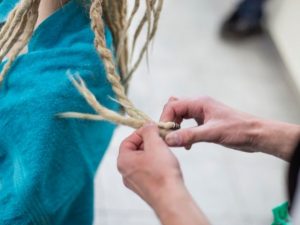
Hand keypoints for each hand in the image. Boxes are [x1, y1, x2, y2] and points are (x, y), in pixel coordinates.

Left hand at [117, 123, 182, 207]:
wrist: (171, 198)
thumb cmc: (161, 172)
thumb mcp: (155, 144)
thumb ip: (149, 131)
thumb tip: (147, 125)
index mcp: (123, 161)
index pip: (128, 140)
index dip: (141, 133)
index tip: (153, 130)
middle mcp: (125, 172)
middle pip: (135, 150)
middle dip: (148, 143)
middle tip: (161, 140)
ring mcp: (134, 182)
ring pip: (142, 161)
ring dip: (153, 153)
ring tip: (165, 152)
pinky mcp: (144, 189)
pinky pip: (147, 172)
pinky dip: (155, 165)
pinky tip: (166, 165)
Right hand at [160, 96, 299, 160]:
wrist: (255, 135)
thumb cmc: (238, 130)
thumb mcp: (212, 133)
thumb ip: (190, 135)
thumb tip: (169, 139)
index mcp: (199, 103)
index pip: (173, 106)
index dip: (165, 118)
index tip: (164, 134)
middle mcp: (198, 105)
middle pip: (174, 108)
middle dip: (169, 122)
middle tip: (168, 137)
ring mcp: (202, 113)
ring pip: (180, 116)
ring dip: (176, 128)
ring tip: (176, 141)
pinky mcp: (205, 122)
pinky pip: (188, 125)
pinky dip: (184, 133)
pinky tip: (188, 145)